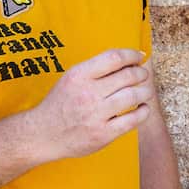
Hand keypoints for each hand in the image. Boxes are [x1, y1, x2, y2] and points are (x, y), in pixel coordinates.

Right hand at [29, 48, 152, 160]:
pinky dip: (143, 112)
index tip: (139, 57)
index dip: (132, 55)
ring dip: (145, 91)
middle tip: (143, 74)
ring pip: (133, 96)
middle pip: (128, 76)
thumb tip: (126, 59)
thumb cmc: (60, 103)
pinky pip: (133, 120)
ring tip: (145, 91)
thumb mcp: (71, 78)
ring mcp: (96, 114)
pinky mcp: (103, 134)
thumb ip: (94, 69)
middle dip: (141, 73)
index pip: (114, 57)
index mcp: (79, 75)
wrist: (43, 134)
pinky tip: (143, 108)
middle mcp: (88, 93)